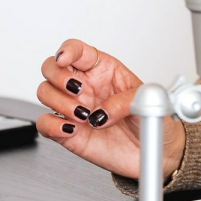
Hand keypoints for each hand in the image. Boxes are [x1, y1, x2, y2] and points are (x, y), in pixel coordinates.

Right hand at [35, 39, 184, 180]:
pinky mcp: (68, 132)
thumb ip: (124, 102)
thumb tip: (101, 113)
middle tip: (78, 91)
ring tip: (84, 115)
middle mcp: (84, 86)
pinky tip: (70, 128)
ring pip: (45, 93)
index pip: (77, 50)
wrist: (156, 150)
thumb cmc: (150, 117)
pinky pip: (45, 124)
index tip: (64, 59)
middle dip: (58, 76)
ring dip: (59, 102)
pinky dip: (51, 125)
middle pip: (51, 68)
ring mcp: (74, 108)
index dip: (67, 50)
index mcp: (103, 70)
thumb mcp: (145, 100)